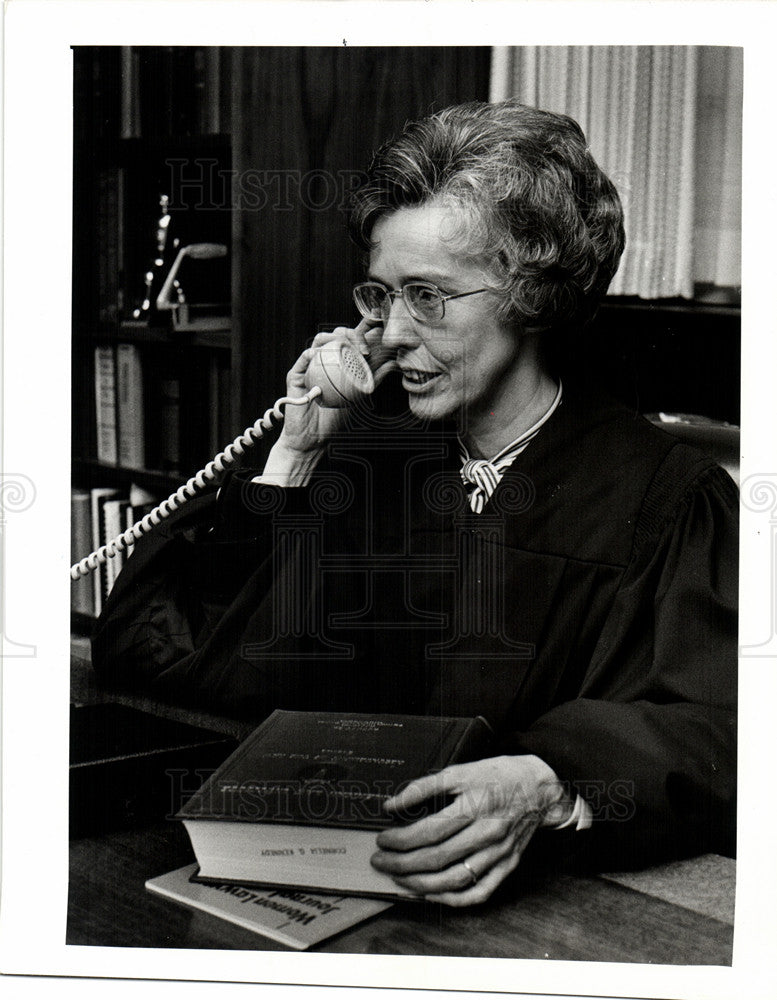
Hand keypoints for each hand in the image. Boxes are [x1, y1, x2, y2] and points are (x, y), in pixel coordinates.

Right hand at [276, 317, 384, 453]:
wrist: (312, 438)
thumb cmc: (334, 419)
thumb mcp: (359, 397)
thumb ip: (374, 379)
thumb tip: (394, 363)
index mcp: (341, 362)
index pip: (353, 338)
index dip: (364, 325)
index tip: (378, 317)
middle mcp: (326, 359)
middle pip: (339, 334)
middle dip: (354, 334)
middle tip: (366, 350)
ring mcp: (311, 365)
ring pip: (322, 339)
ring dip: (337, 341)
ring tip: (349, 354)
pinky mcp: (296, 373)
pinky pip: (305, 357)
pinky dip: (314, 353)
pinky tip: (323, 357)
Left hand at [370, 755, 572, 906]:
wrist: (540, 788)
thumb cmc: (498, 776)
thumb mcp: (461, 771)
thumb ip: (425, 787)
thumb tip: (393, 804)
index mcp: (475, 806)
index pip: (430, 831)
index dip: (401, 839)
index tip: (383, 840)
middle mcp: (487, 833)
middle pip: (438, 858)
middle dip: (402, 864)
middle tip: (381, 861)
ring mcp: (499, 854)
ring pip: (454, 880)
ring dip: (420, 884)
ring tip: (399, 878)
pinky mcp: (507, 867)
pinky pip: (478, 892)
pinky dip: (452, 899)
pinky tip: (431, 894)